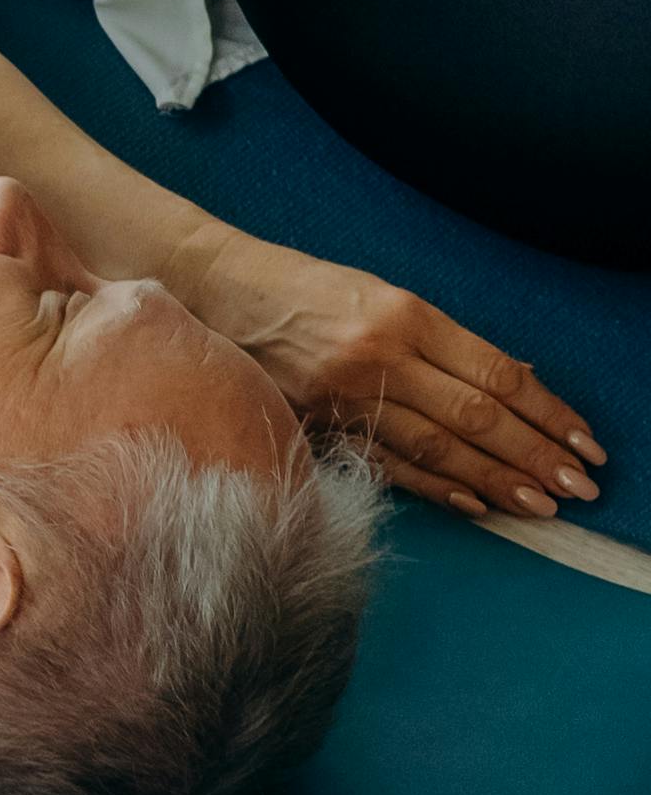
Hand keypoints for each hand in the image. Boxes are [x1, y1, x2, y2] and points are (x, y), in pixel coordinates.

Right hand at [181, 231, 602, 518]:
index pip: (496, 375)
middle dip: (535, 456)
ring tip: (541, 505)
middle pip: (476, 418)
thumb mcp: (379, 296)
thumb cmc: (302, 289)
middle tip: (578, 487)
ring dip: (495, 480)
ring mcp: (345, 397)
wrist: (212, 292)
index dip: (546, 412)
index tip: (583, 440)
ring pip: (437, 449)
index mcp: (404, 315)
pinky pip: (387, 466)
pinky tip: (474, 504)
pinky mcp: (315, 426)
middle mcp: (379, 357)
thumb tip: (509, 382)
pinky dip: (435, 488)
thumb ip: (440, 342)